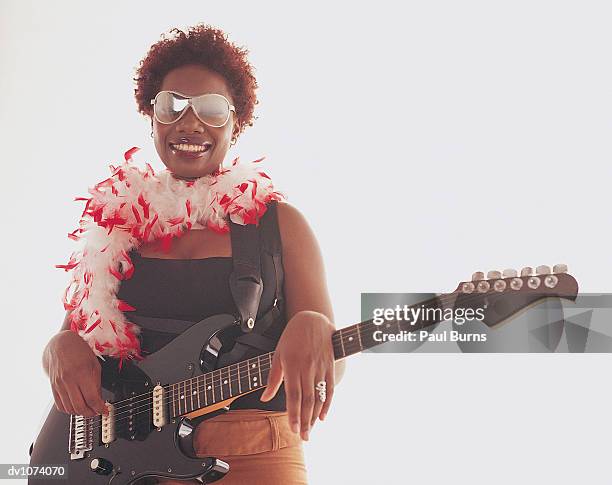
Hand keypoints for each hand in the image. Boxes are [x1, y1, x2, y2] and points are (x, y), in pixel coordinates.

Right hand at [45, 331, 108, 416]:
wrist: (60, 344)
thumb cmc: (79, 351)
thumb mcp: (94, 364)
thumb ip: (96, 383)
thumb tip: (99, 400)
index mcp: (82, 372)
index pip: (92, 398)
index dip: (100, 408)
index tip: (105, 410)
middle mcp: (69, 379)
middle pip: (80, 406)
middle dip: (90, 413)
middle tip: (97, 412)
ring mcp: (59, 384)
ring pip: (69, 408)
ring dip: (80, 413)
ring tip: (88, 410)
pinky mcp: (53, 387)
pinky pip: (60, 405)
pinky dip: (69, 410)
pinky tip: (76, 407)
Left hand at [260, 311, 335, 440]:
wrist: (313, 318)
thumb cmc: (292, 336)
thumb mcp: (278, 354)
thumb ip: (273, 378)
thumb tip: (264, 397)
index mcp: (292, 365)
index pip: (293, 394)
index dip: (293, 413)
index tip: (292, 429)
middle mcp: (307, 368)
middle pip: (307, 399)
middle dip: (304, 420)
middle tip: (303, 438)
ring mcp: (320, 367)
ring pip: (318, 396)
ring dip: (315, 416)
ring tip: (310, 431)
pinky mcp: (330, 365)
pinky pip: (330, 387)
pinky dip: (328, 403)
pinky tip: (323, 416)